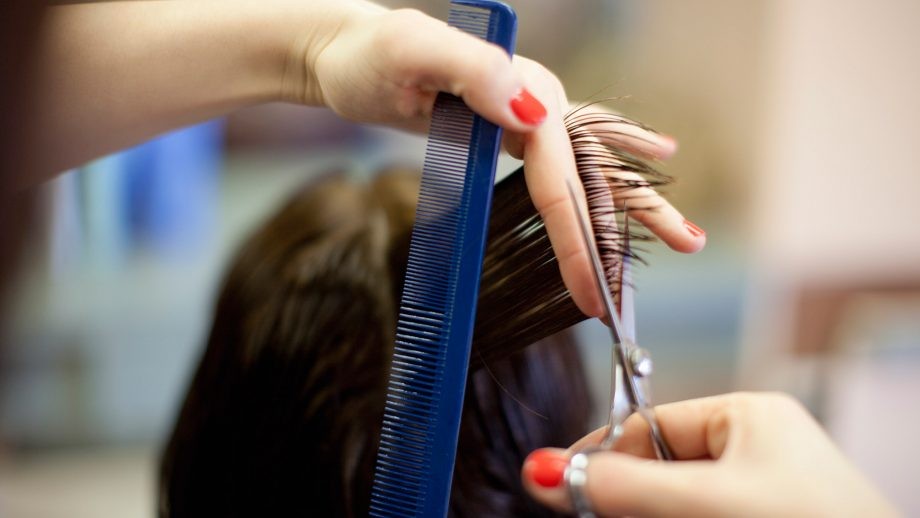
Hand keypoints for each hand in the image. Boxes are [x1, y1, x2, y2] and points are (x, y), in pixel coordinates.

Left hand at [301, 5, 705, 316]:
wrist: (347, 54)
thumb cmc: (371, 57)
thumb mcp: (413, 53)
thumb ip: (474, 71)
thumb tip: (535, 112)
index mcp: (522, 86)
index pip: (560, 172)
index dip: (578, 233)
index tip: (592, 287)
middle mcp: (535, 96)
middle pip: (594, 166)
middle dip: (633, 218)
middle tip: (691, 247)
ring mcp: (525, 110)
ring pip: (589, 164)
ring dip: (633, 200)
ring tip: (683, 230)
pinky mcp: (511, 124)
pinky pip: (566, 159)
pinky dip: (605, 172)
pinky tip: (639, 170)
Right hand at [521, 392, 896, 516]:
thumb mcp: (702, 503)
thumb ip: (622, 488)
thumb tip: (543, 470)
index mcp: (750, 415)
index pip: (650, 425)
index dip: (604, 457)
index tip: (561, 488)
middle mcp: (759, 449)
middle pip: (660, 467)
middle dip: (629, 499)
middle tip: (594, 516)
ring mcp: (767, 491)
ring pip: (678, 499)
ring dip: (650, 514)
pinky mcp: (768, 516)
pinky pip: (703, 513)